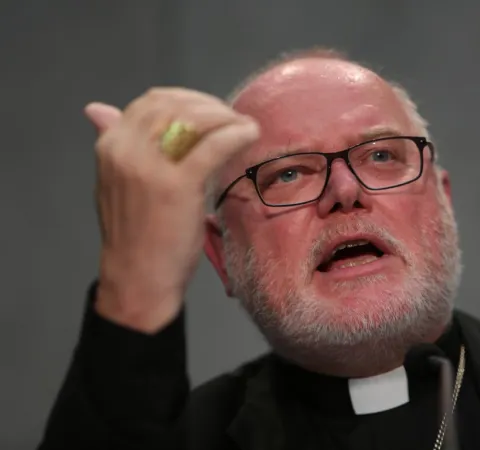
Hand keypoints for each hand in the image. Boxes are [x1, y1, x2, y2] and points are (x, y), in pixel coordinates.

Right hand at [87, 88, 259, 332]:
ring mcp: (149, 165)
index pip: (153, 102)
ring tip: (244, 127)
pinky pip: (214, 145)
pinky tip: (250, 135)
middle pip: (176, 105)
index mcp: (110, 144)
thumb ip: (117, 145)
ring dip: (226, 117)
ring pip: (195, 119)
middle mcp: (125, 148)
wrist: (138, 278)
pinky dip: (236, 134)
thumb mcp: (118, 182)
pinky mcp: (177, 184)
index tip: (212, 113)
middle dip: (210, 106)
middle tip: (233, 119)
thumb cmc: (136, 234)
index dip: (189, 100)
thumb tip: (97, 108)